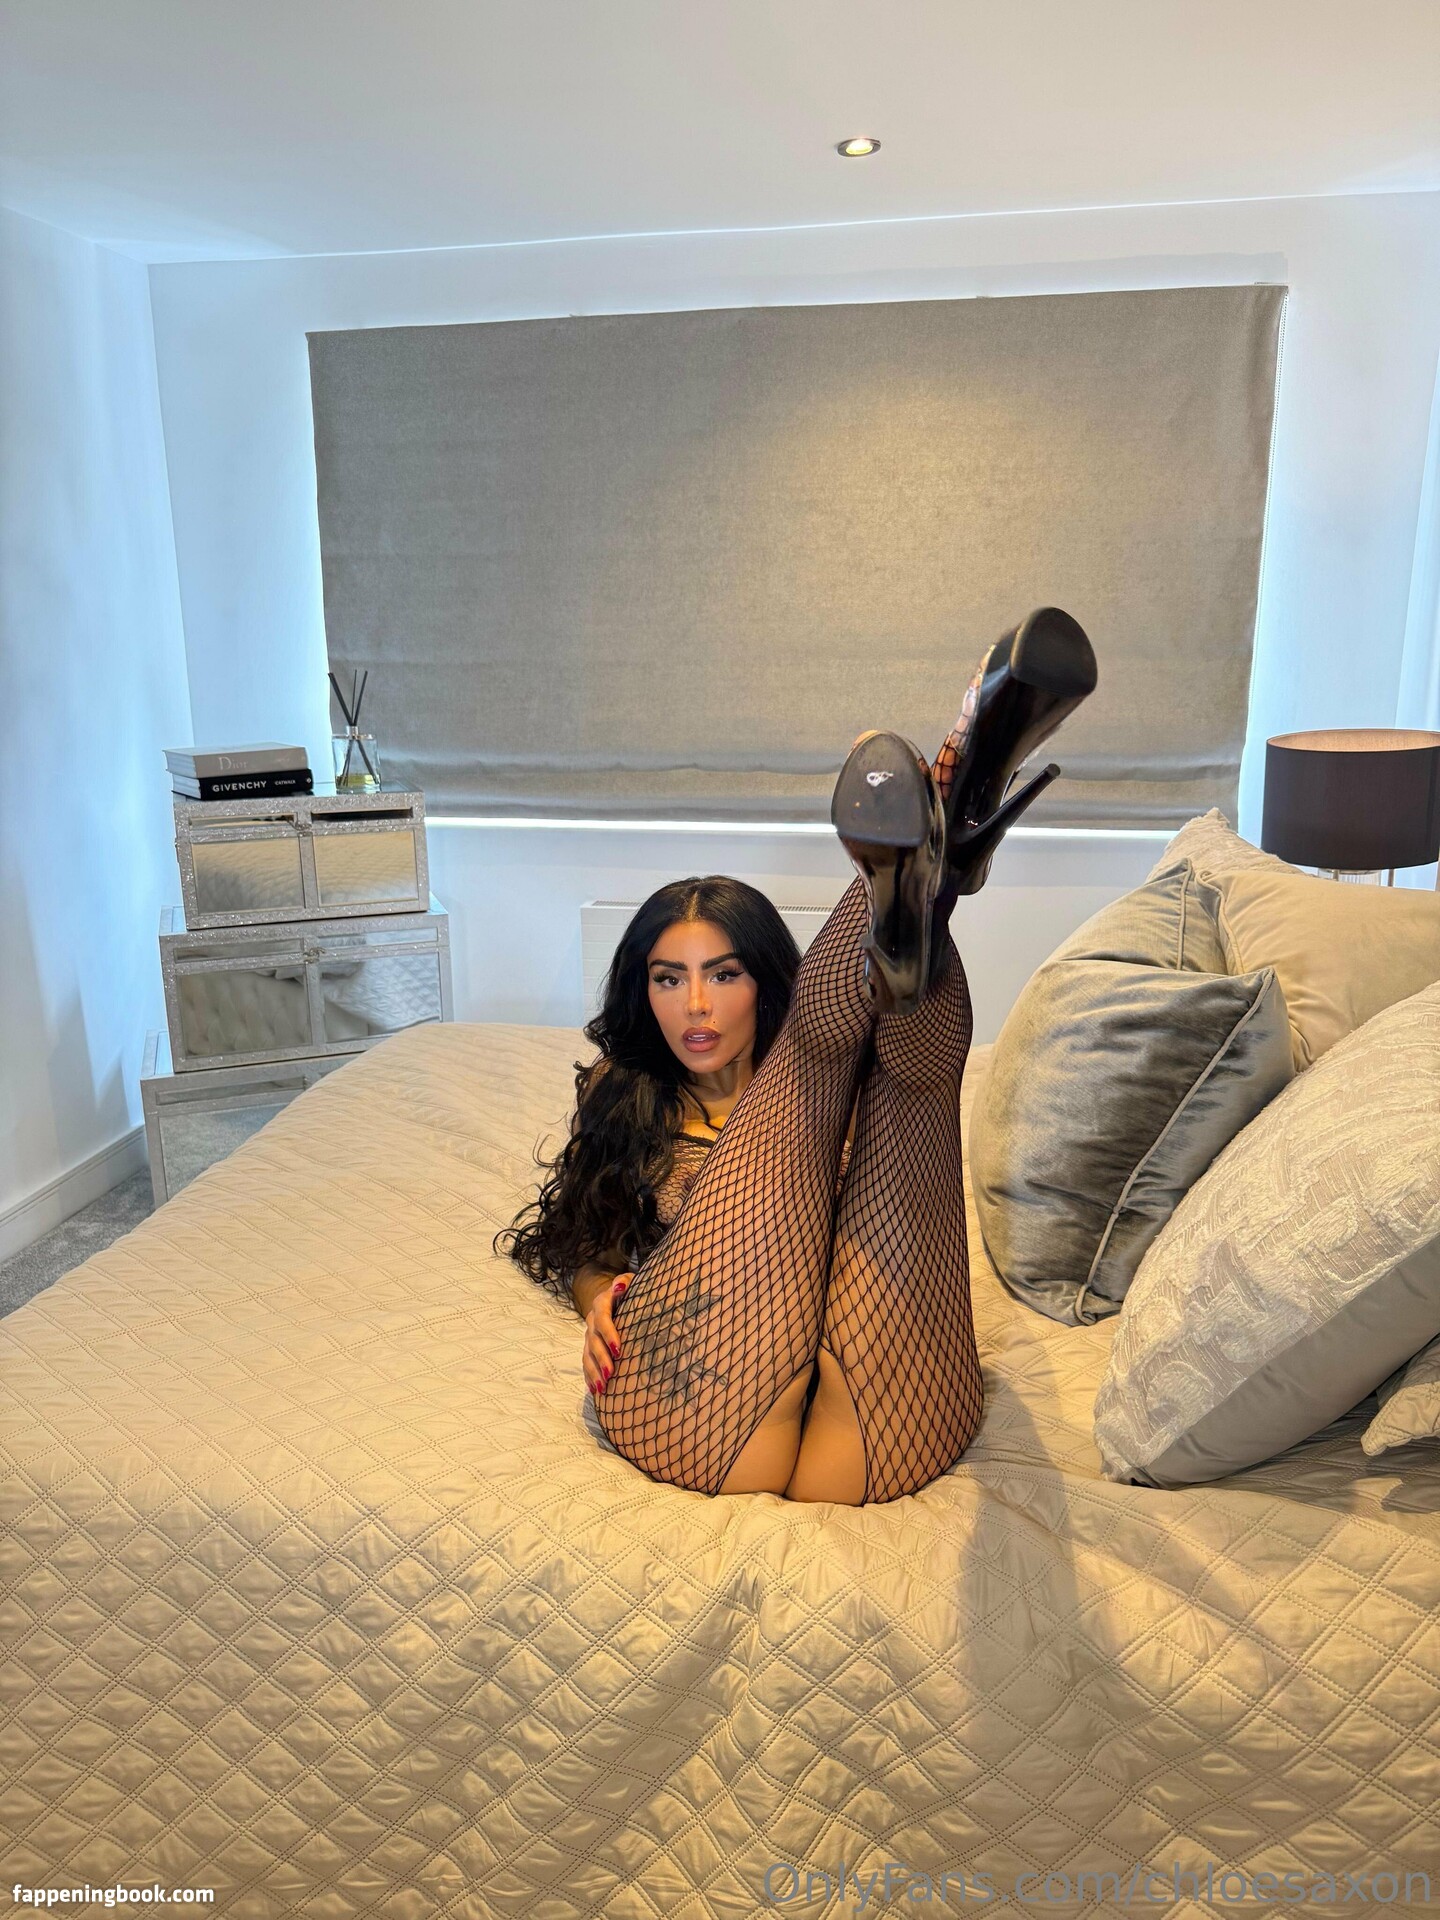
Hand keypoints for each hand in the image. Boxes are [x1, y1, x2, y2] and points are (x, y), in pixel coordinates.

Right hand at [583, 1273, 631, 1396]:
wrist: (623, 1294)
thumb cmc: (634, 1289)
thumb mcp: (631, 1281)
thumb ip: (625, 1282)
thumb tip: (619, 1287)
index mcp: (602, 1303)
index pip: (603, 1319)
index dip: (608, 1334)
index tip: (618, 1349)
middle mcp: (593, 1319)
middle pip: (593, 1340)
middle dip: (601, 1358)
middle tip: (610, 1374)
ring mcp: (590, 1333)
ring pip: (587, 1354)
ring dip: (593, 1371)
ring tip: (602, 1387)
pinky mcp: (590, 1345)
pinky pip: (586, 1362)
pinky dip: (589, 1376)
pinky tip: (595, 1390)